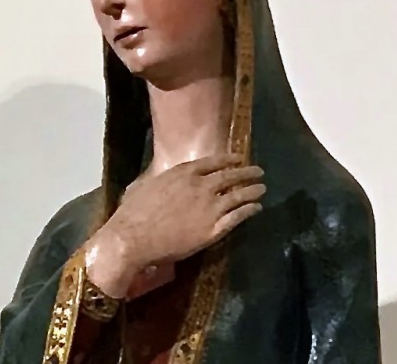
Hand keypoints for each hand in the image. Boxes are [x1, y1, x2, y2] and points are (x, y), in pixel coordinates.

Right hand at [86, 153, 264, 296]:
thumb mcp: (146, 185)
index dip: (228, 160)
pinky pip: (237, 217)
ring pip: (238, 196)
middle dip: (246, 172)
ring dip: (253, 190)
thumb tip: (161, 179)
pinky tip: (257, 208)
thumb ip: (161, 180)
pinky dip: (249, 210)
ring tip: (262, 188)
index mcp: (184, 173)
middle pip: (230, 176)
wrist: (134, 237)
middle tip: (258, 171)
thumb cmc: (133, 212)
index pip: (213, 162)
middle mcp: (201, 187)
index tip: (238, 159)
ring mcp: (209, 208)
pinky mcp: (213, 230)